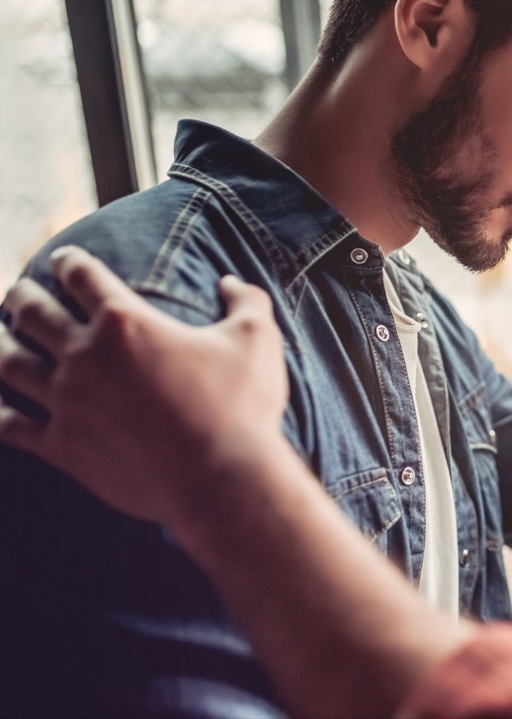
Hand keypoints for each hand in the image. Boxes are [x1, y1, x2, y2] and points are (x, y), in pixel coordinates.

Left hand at [0, 246, 286, 525]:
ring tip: (2, 341)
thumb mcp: (258, 339)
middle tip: (19, 294)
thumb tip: (231, 282)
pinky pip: (12, 426)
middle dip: (22, 296)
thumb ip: (246, 300)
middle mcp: (85, 356)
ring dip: (2, 347)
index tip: (65, 259)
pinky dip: (2, 414)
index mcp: (126, 321)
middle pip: (31, 312)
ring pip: (9, 365)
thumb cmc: (243, 406)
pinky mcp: (64, 448)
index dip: (70, 261)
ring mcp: (68, 404)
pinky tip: (2, 409)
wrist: (224, 481)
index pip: (81, 275)